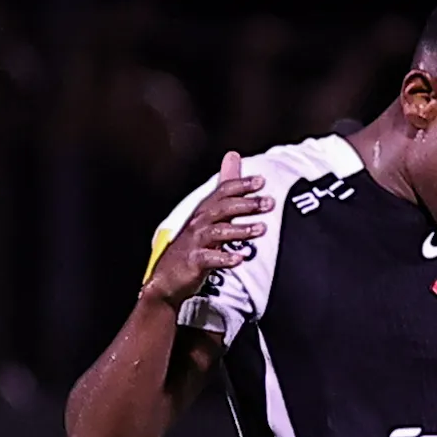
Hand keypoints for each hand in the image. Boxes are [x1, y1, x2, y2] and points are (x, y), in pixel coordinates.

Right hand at [140, 151, 270, 307]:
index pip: (222, 192)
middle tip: (269, 203)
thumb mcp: (208, 219)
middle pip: (222, 209)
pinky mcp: (193, 262)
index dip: (241, 184)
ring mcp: (195, 243)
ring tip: (262, 229)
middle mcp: (198, 224)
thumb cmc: (192, 248)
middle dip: (246, 204)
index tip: (262, 181)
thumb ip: (225, 193)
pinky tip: (240, 259)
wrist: (167, 280)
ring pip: (218, 232)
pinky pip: (209, 259)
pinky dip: (224, 258)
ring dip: (240, 230)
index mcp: (204, 213)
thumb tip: (234, 157)